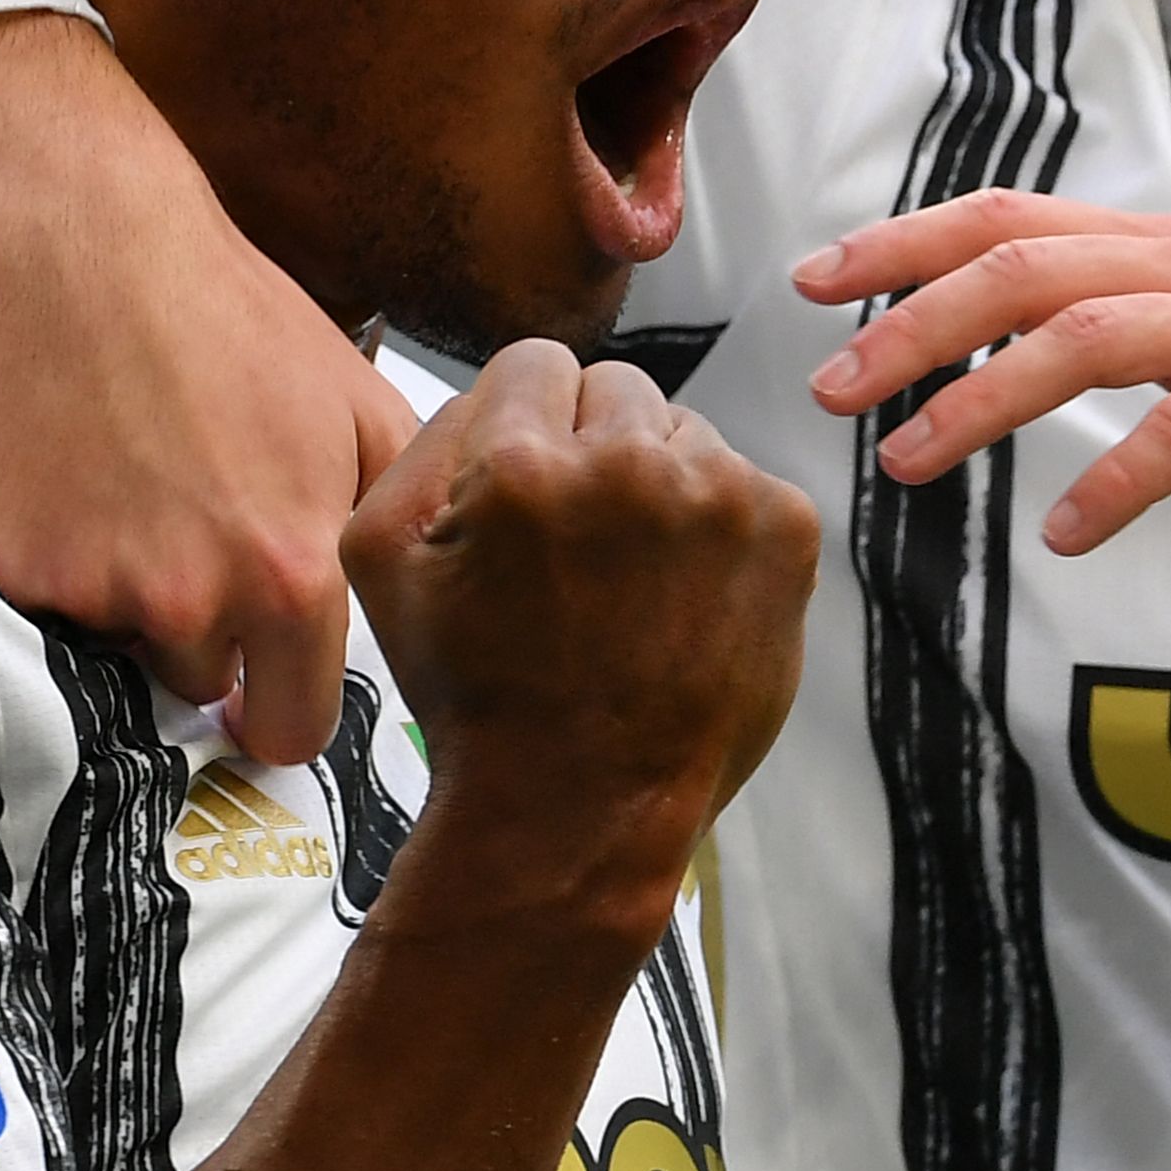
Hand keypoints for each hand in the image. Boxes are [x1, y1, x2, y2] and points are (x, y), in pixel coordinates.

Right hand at [0, 15, 414, 763]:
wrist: (90, 250)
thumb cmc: (237, 321)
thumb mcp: (364, 407)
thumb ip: (399, 518)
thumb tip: (412, 597)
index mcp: (290, 572)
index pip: (294, 727)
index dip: (285, 712)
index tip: (271, 692)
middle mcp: (190, 597)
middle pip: (202, 685)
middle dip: (208, 636)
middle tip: (200, 538)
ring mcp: (89, 586)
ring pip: (121, 644)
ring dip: (132, 600)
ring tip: (141, 495)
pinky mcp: (7, 563)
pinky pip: (45, 604)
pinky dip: (60, 562)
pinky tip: (82, 483)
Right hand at [344, 340, 815, 907]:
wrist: (581, 807)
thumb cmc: (477, 694)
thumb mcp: (383, 564)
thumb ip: (425, 442)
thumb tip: (492, 392)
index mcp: (524, 463)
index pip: (536, 363)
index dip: (523, 425)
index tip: (529, 488)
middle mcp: (631, 463)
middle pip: (616, 389)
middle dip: (591, 450)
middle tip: (578, 546)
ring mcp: (721, 495)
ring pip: (684, 434)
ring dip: (657, 485)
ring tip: (631, 582)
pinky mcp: (786, 529)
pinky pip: (744, 482)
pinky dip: (717, 528)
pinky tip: (683, 598)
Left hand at [794, 190, 1170, 671]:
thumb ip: (1142, 338)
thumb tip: (1026, 358)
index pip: (1014, 219)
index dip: (905, 243)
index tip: (816, 283)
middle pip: (1024, 269)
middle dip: (911, 323)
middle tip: (833, 390)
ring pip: (1084, 339)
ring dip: (981, 399)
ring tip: (912, 463)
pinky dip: (1114, 483)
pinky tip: (1065, 534)